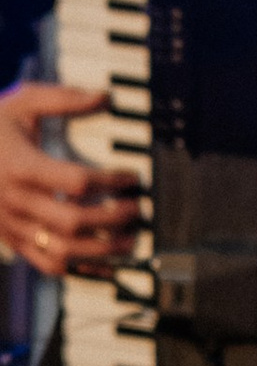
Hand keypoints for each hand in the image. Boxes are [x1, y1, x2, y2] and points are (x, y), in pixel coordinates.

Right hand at [0, 79, 141, 276]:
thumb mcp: (22, 103)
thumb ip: (63, 99)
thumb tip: (103, 97)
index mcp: (20, 166)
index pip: (76, 181)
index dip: (111, 182)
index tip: (132, 177)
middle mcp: (15, 200)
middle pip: (72, 220)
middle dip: (112, 218)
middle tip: (136, 208)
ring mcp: (12, 224)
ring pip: (61, 249)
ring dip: (101, 250)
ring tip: (128, 238)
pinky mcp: (11, 239)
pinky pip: (45, 263)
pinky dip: (78, 267)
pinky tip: (103, 262)